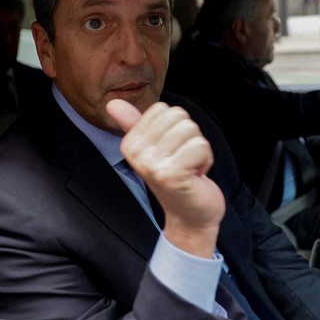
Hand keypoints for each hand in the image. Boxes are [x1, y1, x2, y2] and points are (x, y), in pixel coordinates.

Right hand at [107, 99, 223, 258]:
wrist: (189, 216)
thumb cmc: (176, 178)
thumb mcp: (155, 148)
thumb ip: (135, 124)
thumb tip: (113, 103)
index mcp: (130, 144)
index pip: (163, 109)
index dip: (176, 127)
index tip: (172, 150)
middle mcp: (137, 154)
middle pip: (178, 116)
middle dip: (189, 136)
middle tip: (183, 160)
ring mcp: (153, 165)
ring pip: (190, 129)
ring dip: (199, 149)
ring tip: (189, 168)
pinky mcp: (172, 175)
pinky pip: (200, 146)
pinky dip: (206, 160)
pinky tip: (195, 176)